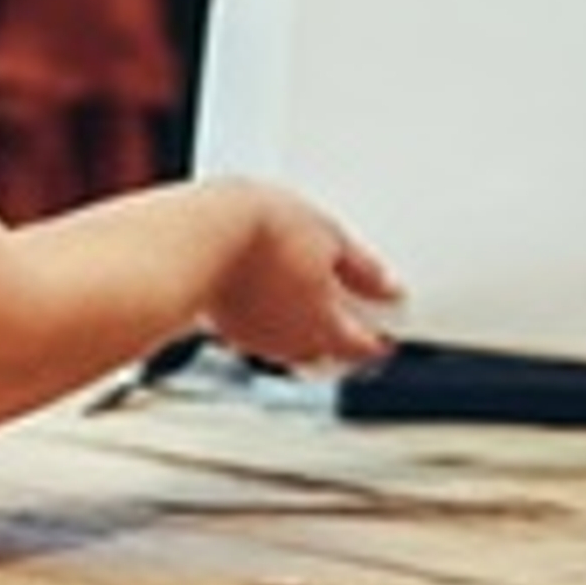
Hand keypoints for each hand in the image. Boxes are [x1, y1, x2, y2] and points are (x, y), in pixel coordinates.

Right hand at [198, 181, 402, 374]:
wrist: (197, 231)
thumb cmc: (260, 231)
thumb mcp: (327, 236)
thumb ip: (363, 270)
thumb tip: (387, 287)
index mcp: (323, 328)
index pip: (365, 348)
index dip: (381, 337)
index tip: (388, 325)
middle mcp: (289, 345)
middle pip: (328, 353)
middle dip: (343, 336)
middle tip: (352, 309)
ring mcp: (253, 338)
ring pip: (290, 345)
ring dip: (305, 327)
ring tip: (309, 290)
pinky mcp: (224, 325)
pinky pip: (258, 330)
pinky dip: (271, 317)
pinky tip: (268, 289)